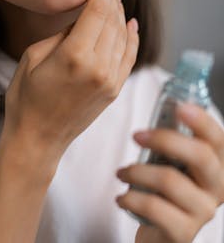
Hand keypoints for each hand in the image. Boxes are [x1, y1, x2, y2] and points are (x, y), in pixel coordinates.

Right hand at [0, 0, 139, 166]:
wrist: (39, 138)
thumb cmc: (27, 98)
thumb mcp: (35, 57)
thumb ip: (63, 35)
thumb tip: (83, 19)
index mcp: (75, 55)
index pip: (98, 10)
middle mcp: (99, 67)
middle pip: (113, 20)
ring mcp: (110, 80)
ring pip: (123, 36)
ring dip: (120, 15)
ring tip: (115, 0)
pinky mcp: (114, 90)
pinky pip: (129, 57)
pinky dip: (132, 39)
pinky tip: (130, 24)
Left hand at [116, 103, 223, 242]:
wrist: (163, 232)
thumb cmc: (166, 190)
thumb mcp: (174, 163)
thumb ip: (174, 141)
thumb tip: (164, 107)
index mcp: (218, 165)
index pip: (217, 138)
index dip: (202, 121)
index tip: (180, 107)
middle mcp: (217, 187)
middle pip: (199, 155)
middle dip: (164, 139)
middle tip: (136, 135)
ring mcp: (203, 211)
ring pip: (169, 179)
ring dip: (136, 171)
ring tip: (122, 172)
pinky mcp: (184, 232)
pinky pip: (153, 206)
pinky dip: (130, 197)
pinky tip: (122, 197)